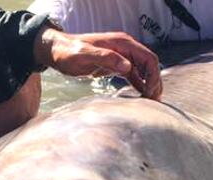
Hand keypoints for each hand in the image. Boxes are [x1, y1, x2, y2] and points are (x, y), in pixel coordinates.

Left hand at [34, 28, 162, 100]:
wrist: (57, 51)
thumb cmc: (69, 52)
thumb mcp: (85, 55)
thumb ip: (106, 58)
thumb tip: (128, 67)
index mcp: (123, 44)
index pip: (148, 58)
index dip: (153, 75)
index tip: (151, 92)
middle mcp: (125, 49)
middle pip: (149, 65)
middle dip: (154, 82)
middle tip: (155, 101)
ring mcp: (121, 57)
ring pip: (143, 71)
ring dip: (149, 85)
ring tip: (152, 102)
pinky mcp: (114, 66)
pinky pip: (133, 75)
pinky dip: (139, 85)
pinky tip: (141, 97)